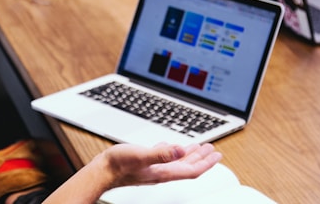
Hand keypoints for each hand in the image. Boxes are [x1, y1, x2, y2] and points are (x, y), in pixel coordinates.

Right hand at [100, 142, 221, 188]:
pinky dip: (172, 152)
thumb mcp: (141, 155)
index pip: (191, 170)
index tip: (217, 155)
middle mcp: (161, 172)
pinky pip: (164, 158)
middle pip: (187, 166)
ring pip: (177, 162)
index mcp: (164, 172)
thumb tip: (180, 149)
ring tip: (198, 147)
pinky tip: (171, 147)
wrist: (102, 171)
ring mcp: (154, 169)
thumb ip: (162, 153)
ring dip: (189, 155)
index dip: (206, 163)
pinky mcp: (146, 164)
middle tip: (212, 149)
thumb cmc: (119, 165)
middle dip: (201, 158)